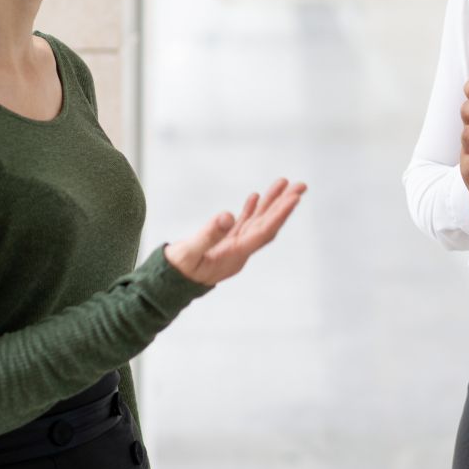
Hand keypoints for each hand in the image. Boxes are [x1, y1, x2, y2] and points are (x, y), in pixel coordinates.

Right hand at [165, 178, 306, 284]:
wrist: (167, 286)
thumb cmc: (177, 271)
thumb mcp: (189, 253)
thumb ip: (208, 235)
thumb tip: (227, 215)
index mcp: (235, 255)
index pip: (263, 232)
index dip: (280, 214)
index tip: (295, 198)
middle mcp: (240, 251)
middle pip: (267, 225)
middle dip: (284, 204)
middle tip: (301, 185)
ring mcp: (233, 247)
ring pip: (257, 222)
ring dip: (271, 203)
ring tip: (283, 182)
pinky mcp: (224, 244)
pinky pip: (243, 224)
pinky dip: (251, 210)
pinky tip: (256, 196)